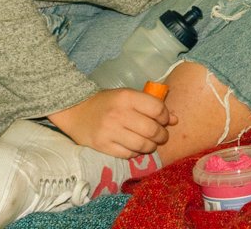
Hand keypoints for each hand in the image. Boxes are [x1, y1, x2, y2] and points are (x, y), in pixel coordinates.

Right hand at [48, 88, 175, 157]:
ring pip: (142, 145)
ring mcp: (110, 131)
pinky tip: (135, 147)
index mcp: (126, 97)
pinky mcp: (103, 146)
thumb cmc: (106, 102)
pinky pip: (128, 154)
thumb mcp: (127, 96)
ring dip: (151, 146)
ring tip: (150, 143)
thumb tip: (175, 119)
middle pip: (152, 129)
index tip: (165, 120)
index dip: (165, 116)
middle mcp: (119, 114)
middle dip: (162, 135)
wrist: (75, 110)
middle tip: (161, 136)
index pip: (156, 109)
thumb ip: (150, 105)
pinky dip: (136, 152)